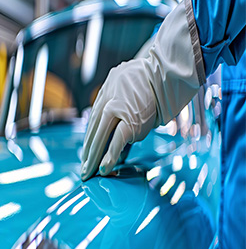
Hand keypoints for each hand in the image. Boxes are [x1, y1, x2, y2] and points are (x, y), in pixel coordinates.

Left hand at [81, 58, 156, 180]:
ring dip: (94, 157)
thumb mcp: (128, 88)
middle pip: (94, 131)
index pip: (94, 120)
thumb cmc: (151, 82)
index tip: (86, 153)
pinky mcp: (130, 121)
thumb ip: (121, 106)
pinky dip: (109, 157)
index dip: (89, 139)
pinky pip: (116, 142)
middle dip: (88, 152)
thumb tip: (119, 125)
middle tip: (83, 168)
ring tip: (88, 173)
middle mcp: (108, 100)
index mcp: (106, 91)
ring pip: (100, 138)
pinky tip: (103, 169)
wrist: (165, 74)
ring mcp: (117, 110)